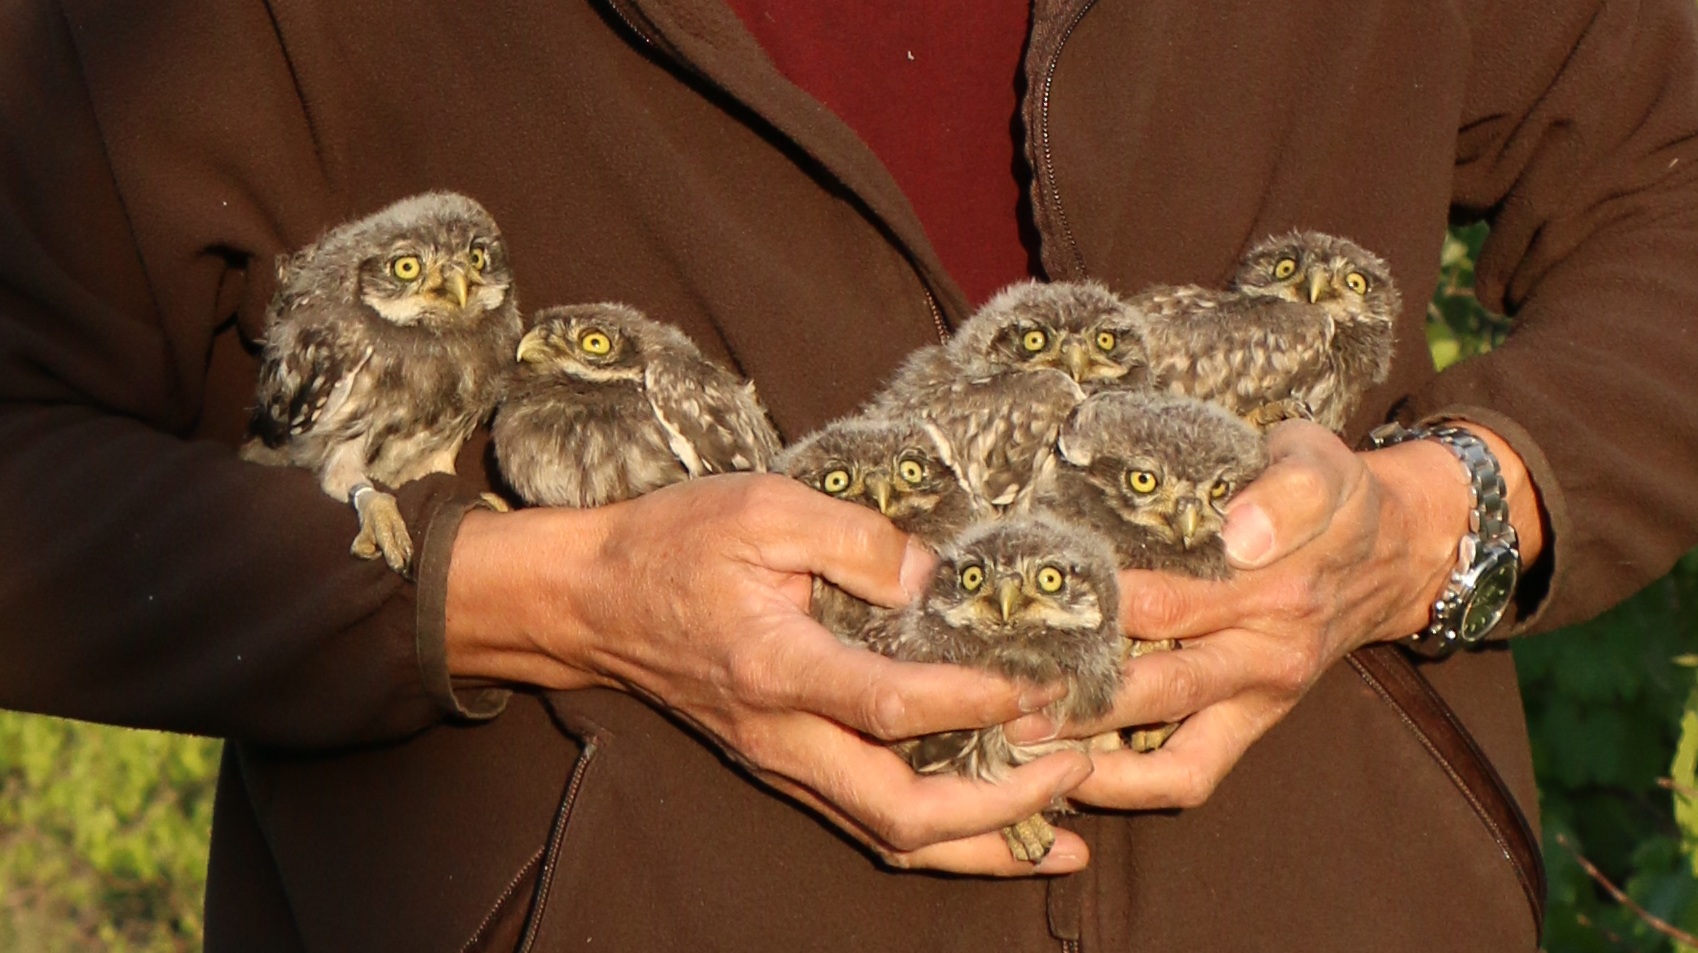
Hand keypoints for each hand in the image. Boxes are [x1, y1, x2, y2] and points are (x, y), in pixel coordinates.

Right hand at [446, 473, 1094, 873]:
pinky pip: (872, 825)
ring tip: (1068, 838)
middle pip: (901, 813)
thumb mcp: (762, 507)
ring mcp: (784, 764)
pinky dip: (945, 842)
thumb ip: (853, 538)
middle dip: (1003, 805)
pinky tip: (1002, 837)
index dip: (975, 704)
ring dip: (986, 847)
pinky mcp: (788, 767)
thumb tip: (934, 576)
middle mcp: (782, 737)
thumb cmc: (672, 545)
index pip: (891, 707)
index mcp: (776, 667)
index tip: (1045, 686)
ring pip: (892, 838)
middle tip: (1076, 768)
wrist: (590, 601)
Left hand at [1008, 420, 1485, 809]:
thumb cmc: (1334, 495)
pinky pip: (1192, 775)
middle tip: (995, 691)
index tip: (1021, 608)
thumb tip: (1239, 530)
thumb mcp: (1319, 464)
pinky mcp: (1254, 725)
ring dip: (1091, 754)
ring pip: (1169, 749)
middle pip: (1156, 686)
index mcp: (1274, 585)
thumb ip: (1286, 490)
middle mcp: (1266, 651)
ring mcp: (1259, 697)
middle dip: (1072, 694)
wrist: (1396, 549)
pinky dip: (1131, 786)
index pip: (1165, 602)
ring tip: (1014, 742)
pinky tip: (1066, 773)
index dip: (1092, 610)